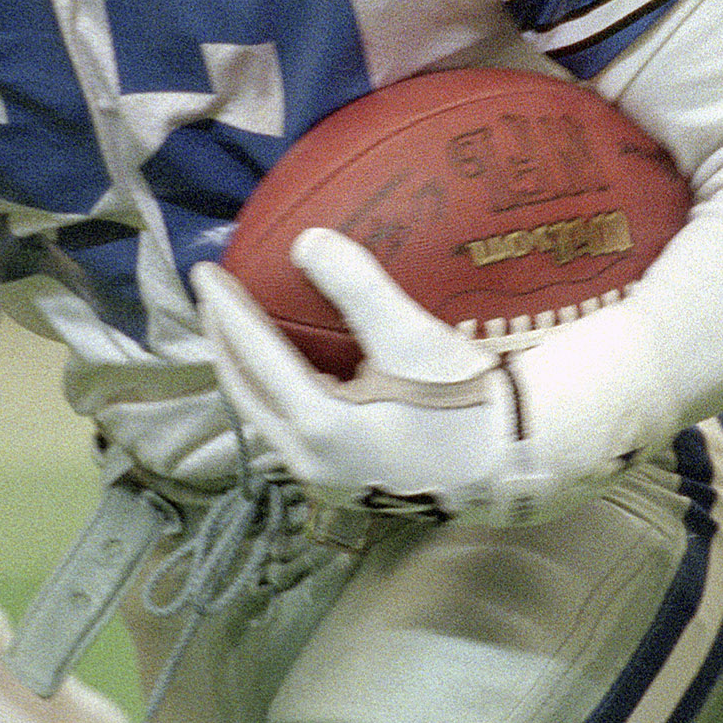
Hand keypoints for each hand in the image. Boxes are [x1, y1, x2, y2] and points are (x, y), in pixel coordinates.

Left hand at [193, 230, 657, 529]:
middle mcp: (311, 462)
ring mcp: (328, 478)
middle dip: (223, 343)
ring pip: (266, 418)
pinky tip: (289, 370)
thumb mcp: (413, 339)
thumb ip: (357, 288)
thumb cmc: (469, 401)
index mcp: (321, 427)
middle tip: (211, 298)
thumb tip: (305, 240)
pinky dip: (276, 393)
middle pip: (246, 394)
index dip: (227, 311)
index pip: (254, 358)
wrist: (518, 460)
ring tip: (238, 331)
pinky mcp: (349, 482)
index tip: (204, 271)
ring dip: (247, 372)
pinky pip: (292, 430)